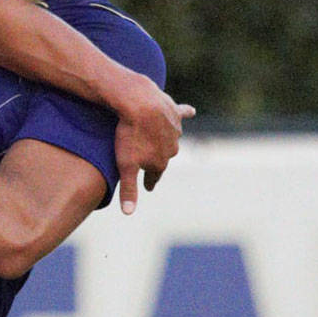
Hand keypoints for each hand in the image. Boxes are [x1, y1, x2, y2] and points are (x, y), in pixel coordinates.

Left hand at [112, 77, 194, 214]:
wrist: (140, 103)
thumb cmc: (131, 134)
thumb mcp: (126, 165)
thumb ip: (129, 189)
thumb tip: (128, 213)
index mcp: (160, 163)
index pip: (153, 177)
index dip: (149, 182)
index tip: (148, 187)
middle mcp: (171, 149)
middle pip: (162, 157)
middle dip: (156, 160)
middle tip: (148, 161)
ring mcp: (175, 131)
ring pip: (169, 138)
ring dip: (163, 139)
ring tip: (156, 137)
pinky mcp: (175, 113)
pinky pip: (182, 114)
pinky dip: (186, 113)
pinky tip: (191, 111)